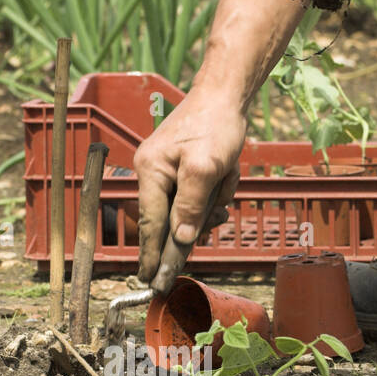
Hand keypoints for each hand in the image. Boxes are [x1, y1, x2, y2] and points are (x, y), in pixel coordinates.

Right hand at [135, 86, 246, 293]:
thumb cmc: (216, 124)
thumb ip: (190, 206)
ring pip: (187, 209)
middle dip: (197, 218)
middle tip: (217, 209)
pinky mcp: (180, 168)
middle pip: (169, 220)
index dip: (153, 255)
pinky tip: (225, 176)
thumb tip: (179, 240)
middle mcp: (151, 172)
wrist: (226, 93)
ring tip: (225, 181)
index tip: (151, 282)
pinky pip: (196, 195)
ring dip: (211, 202)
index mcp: (150, 171)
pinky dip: (214, 191)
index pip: (151, 224)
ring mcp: (165, 170)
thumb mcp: (206, 167)